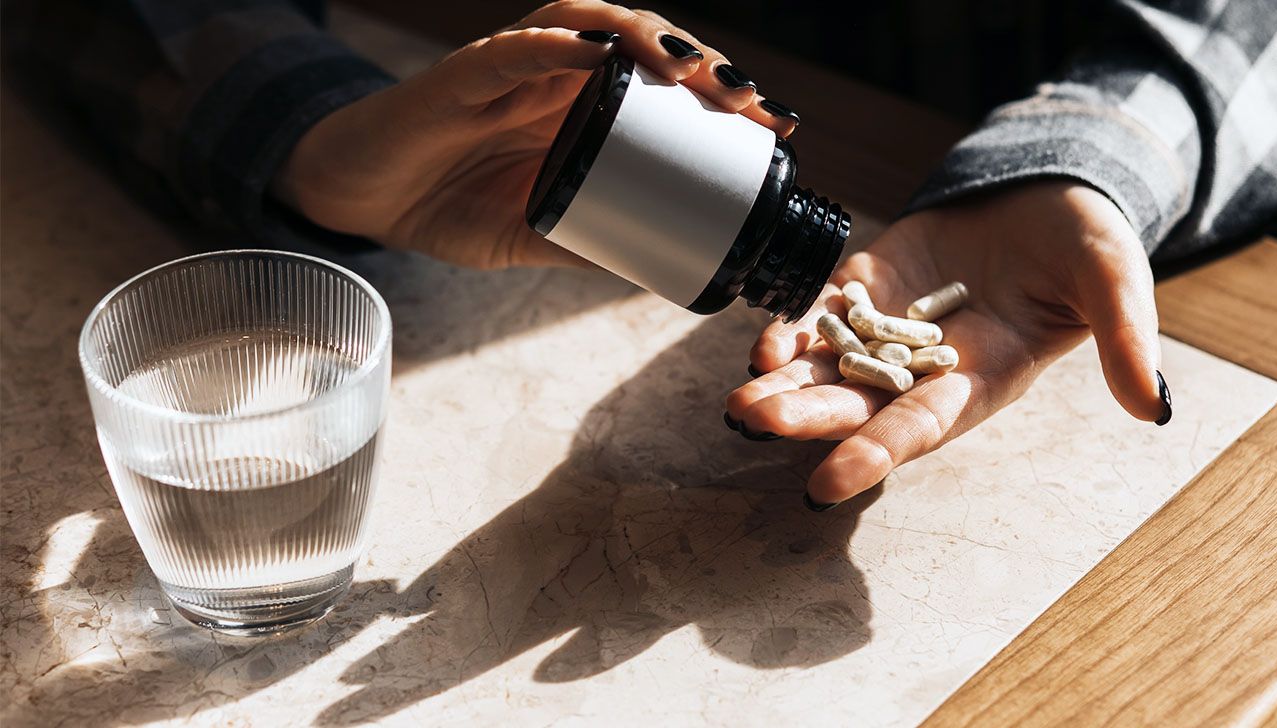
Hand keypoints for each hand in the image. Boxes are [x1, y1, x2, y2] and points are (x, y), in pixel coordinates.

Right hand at [273, 0, 793, 268]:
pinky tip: (597, 54)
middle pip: (642, 47)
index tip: (774, 127)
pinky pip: (511, 49)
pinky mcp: (461, 75)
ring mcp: (512, 69)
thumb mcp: (534, 233)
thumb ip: (587, 239)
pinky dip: (555, 46)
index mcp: (580, 111)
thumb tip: (658, 266)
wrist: (364, 200)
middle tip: (750, 103)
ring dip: (646, 40)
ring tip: (694, 71)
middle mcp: (556, 78)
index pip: (662, 86)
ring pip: (589, 26)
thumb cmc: (448, 205)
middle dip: (704, 66)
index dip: (721, 97)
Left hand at [725, 182, 1170, 505]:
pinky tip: (763, 345)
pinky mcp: (867, 284)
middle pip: (855, 404)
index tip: (824, 485)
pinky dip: (792, 331)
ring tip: (740, 399)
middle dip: (805, 417)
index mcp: (979, 382)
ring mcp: (888, 328)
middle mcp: (923, 369)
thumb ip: (1126, 339)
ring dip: (784, 385)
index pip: (918, 427)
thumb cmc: (1084, 245)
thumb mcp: (1114, 283)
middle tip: (752, 421)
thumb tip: (1152, 407)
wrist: (1046, 195)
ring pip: (826, 369)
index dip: (873, 455)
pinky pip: (820, 316)